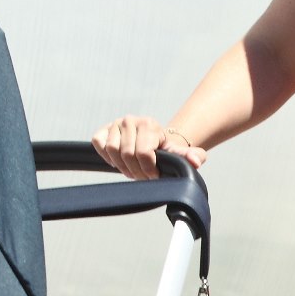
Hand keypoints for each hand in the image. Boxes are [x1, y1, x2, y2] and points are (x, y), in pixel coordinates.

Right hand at [90, 116, 207, 178]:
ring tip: (132, 169)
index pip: (144, 153)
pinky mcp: (103, 129)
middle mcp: (131, 120)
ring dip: (121, 166)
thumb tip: (195, 161)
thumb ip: (192, 157)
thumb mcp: (181, 154)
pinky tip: (118, 161)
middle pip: (127, 155)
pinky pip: (98, 144)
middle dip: (135, 171)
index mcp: (149, 124)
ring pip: (112, 151)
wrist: (153, 142)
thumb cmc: (165, 150)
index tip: (154, 175)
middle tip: (142, 175)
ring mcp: (115, 124)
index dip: (148, 170)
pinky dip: (107, 156)